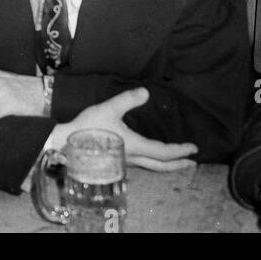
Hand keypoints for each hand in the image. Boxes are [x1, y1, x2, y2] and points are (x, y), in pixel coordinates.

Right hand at [55, 87, 197, 170]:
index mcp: (135, 146)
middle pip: (161, 166)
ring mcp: (124, 163)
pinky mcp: (116, 162)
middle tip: (192, 162)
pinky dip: (153, 162)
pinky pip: (142, 165)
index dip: (180, 150)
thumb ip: (128, 99)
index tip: (194, 148)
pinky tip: (148, 156)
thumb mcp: (109, 108)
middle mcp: (133, 158)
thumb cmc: (88, 128)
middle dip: (178, 164)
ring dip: (166, 165)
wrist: (67, 144)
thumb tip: (146, 92)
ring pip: (152, 167)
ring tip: (175, 161)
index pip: (165, 152)